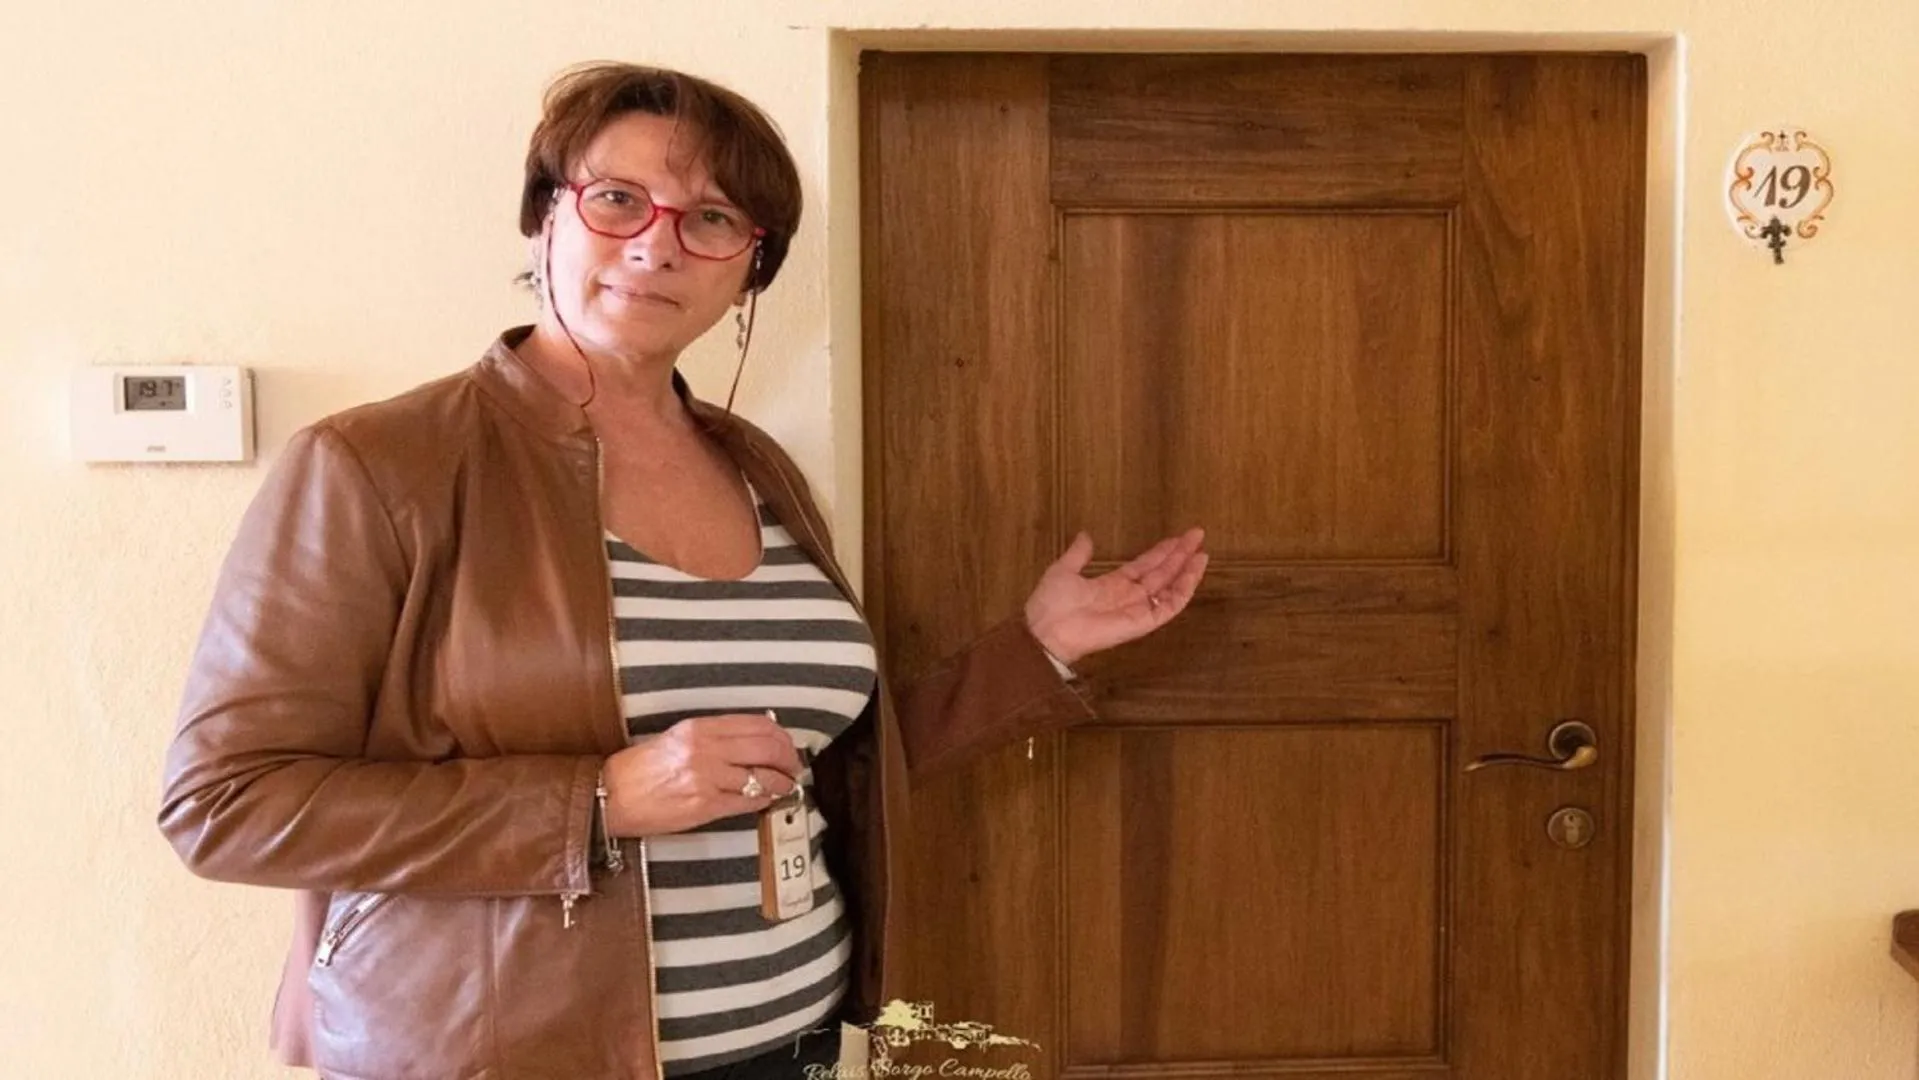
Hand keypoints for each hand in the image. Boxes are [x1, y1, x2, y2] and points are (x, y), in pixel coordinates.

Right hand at [600, 712, 802, 836]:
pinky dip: (764, 801)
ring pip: (762, 777)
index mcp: (699, 728)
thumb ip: (714, 737)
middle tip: (794, 767)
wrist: (612, 796)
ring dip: (782, 783)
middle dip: (788, 758)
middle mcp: (706, 749)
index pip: (756, 724)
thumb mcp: (678, 738)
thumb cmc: (641, 769)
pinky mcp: (705, 806)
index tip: (787, 744)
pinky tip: (767, 801)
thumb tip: (753, 740)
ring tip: (786, 786)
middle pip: (767, 748)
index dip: (780, 735)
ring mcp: (706, 778)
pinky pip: (747, 802)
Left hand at [1023, 528, 1208, 665]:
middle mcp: (1129, 596)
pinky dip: (1183, 590)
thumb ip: (1078, 554)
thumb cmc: (1051, 603)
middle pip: (1161, 573)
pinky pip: (1169, 606)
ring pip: (1170, 588)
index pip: (1144, 565)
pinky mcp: (1143, 622)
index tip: (1178, 537)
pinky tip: (1193, 572)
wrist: (1047, 631)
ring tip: (1202, 553)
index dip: (1161, 551)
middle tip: (1198, 535)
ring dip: (1186, 570)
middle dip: (1180, 555)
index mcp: (1112, 584)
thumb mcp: (1064, 570)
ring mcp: (1138, 609)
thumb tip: (1086, 535)